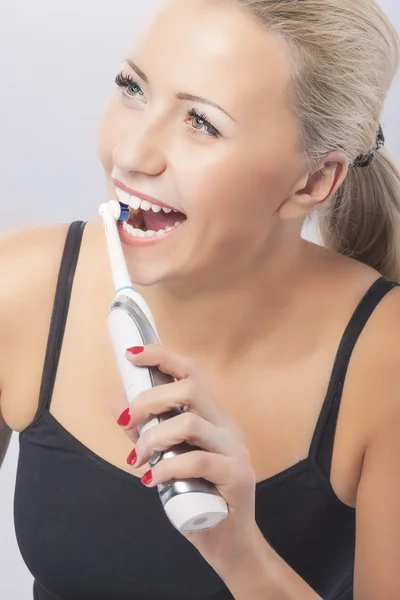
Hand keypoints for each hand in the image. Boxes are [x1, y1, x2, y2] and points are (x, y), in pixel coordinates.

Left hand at [114, 344, 259, 571]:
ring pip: (191, 424)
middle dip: (150, 399)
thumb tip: (116, 402)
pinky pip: (198, 462)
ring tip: (138, 458)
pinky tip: (154, 481)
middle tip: (127, 420)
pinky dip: (168, 468)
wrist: (228, 543)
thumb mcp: (166, 460)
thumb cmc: (197, 497)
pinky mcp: (237, 476)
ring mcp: (235, 450)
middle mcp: (226, 427)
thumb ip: (145, 432)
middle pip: (191, 389)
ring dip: (154, 438)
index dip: (163, 356)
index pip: (192, 373)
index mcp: (212, 418)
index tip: (132, 354)